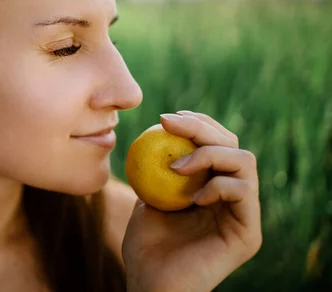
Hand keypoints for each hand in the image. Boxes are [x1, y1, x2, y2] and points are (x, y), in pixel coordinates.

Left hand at [122, 111, 261, 291]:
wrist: (148, 282)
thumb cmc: (145, 244)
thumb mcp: (148, 195)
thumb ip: (159, 167)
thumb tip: (158, 130)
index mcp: (213, 186)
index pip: (216, 143)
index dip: (197, 124)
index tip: (167, 117)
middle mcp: (233, 197)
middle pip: (231, 145)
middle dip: (201, 127)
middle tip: (168, 123)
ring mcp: (243, 214)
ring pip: (245, 161)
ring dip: (208, 154)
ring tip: (175, 167)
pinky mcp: (249, 233)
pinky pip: (244, 192)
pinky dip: (219, 184)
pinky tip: (193, 195)